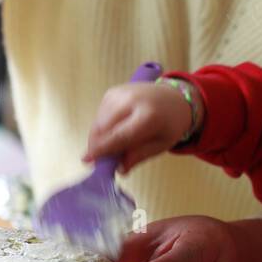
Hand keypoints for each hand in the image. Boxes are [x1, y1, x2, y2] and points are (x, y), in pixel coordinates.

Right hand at [83, 80, 200, 173]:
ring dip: (98, 137)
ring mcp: (119, 93)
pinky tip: (114, 131)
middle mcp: (131, 100)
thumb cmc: (169, 124)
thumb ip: (139, 155)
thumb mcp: (161, 145)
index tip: (87, 160)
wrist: (173, 97)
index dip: (101, 149)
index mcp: (148, 116)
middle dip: (97, 145)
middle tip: (101, 160)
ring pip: (98, 122)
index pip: (119, 136)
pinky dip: (102, 127)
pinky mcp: (112, 92)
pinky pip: (99, 115)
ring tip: (112, 145)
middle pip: (104, 128)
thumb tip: (119, 169)